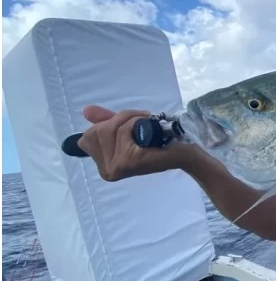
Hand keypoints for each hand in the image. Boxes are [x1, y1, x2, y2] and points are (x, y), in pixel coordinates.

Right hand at [77, 105, 191, 180]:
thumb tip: (86, 110)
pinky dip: (136, 122)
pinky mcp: (128, 161)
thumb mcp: (128, 129)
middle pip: (97, 131)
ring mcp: (116, 167)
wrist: (184, 150)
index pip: (88, 137)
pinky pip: (123, 130)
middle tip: (140, 121)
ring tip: (145, 125)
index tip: (128, 125)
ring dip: (130, 119)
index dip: (108, 124)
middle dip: (119, 118)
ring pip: (110, 128)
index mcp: (104, 166)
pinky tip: (149, 131)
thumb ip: (106, 121)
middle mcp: (107, 170)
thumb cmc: (158, 142)